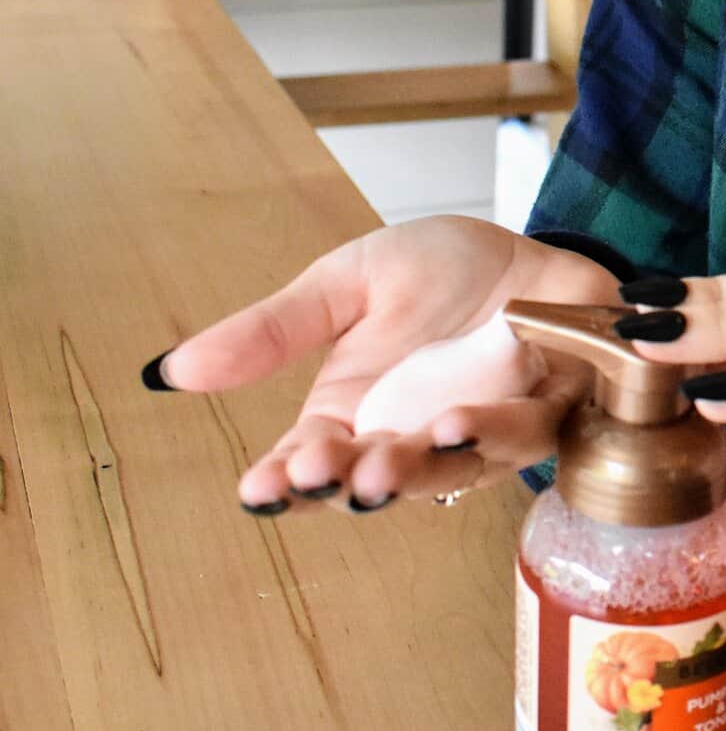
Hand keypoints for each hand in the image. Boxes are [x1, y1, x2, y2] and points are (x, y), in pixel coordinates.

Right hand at [146, 217, 620, 513]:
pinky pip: (523, 432)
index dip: (286, 481)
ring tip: (382, 463)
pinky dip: (491, 429)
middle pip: (377, 480)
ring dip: (415, 469)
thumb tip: (172, 370)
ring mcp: (485, 433)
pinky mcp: (547, 411)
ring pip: (450, 470)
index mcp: (359, 416)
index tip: (259, 487)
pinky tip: (458, 421)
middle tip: (318, 470)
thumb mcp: (345, 284)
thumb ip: (275, 330)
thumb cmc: (439, 271)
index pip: (313, 465)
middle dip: (347, 480)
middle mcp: (417, 437)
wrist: (527, 244)